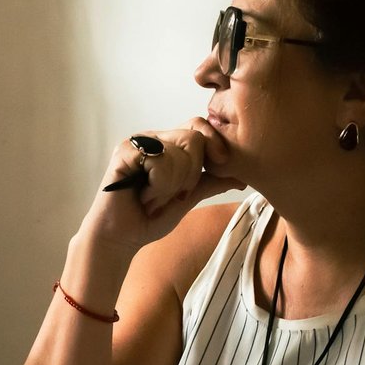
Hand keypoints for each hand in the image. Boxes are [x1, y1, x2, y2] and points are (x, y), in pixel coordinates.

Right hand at [86, 119, 242, 251]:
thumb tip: (243, 177)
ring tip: (154, 197)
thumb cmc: (150, 218)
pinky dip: (158, 186)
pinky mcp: (124, 151)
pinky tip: (143, 196)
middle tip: (175, 194)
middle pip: (194, 137)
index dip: (214, 142)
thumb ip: (212, 183)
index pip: (199, 126)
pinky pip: (159, 160)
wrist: (121, 238)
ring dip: (172, 185)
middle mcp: (153, 138)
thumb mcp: (189, 198)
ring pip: (178, 152)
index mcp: (168, 144)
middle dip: (193, 173)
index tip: (220, 165)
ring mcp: (137, 142)